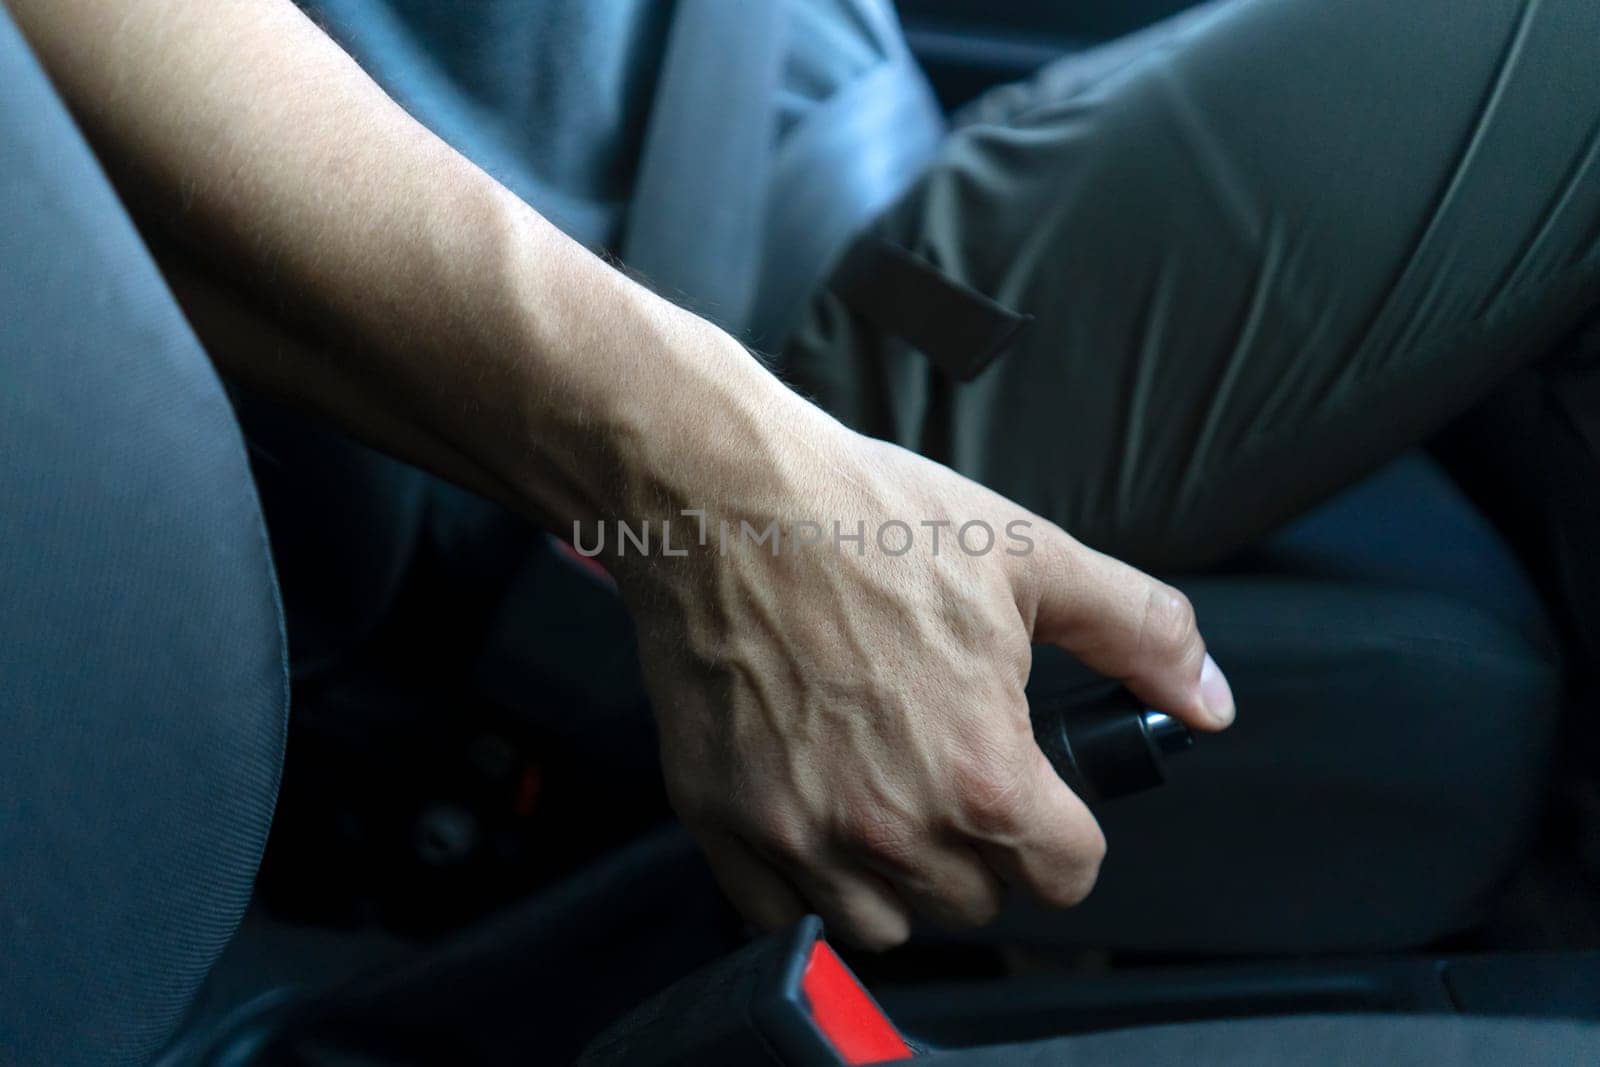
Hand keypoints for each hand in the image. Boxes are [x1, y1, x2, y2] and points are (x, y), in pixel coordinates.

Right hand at [613, 413, 1233, 949]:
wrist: (723, 497)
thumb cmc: (868, 520)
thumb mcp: (1030, 556)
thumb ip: (1141, 633)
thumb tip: (1208, 701)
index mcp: (982, 772)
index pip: (1066, 876)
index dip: (1066, 832)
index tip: (1041, 798)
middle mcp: (893, 825)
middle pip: (976, 902)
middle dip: (982, 847)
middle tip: (952, 768)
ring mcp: (799, 833)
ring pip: (884, 923)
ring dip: (899, 877)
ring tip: (886, 796)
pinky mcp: (722, 823)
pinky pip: (781, 911)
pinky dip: (805, 880)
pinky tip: (814, 808)